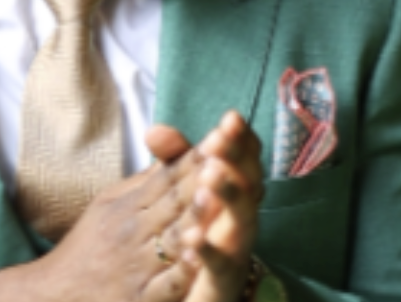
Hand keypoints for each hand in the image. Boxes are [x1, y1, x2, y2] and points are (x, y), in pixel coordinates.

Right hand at [0, 150, 204, 301]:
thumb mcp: (109, 205)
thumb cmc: (86, 250)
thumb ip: (145, 181)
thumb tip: (178, 154)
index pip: (168, 175)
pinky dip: (182, 270)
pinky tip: (199, 257)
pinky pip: (165, 283)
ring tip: (216, 196)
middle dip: (202, 176)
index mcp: (129, 204)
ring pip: (171, 237)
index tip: (223, 133)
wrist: (50, 297)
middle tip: (228, 153)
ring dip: (195, 217)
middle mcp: (133, 230)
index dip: (196, 155)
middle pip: (174, 200)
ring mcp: (136, 265)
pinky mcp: (139, 300)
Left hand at [181, 111, 264, 301]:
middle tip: (221, 139)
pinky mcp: (222, 283)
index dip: (240, 139)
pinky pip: (218, 267)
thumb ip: (173, 162)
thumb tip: (155, 131)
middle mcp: (241, 218)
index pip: (244, 158)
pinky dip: (208, 253)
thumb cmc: (193, 238)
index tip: (231, 117)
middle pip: (245, 182)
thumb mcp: (180, 195)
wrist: (193, 297)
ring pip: (239, 221)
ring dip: (227, 197)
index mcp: (234, 192)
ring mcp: (236, 251)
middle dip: (233, 159)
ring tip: (212, 175)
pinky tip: (194, 239)